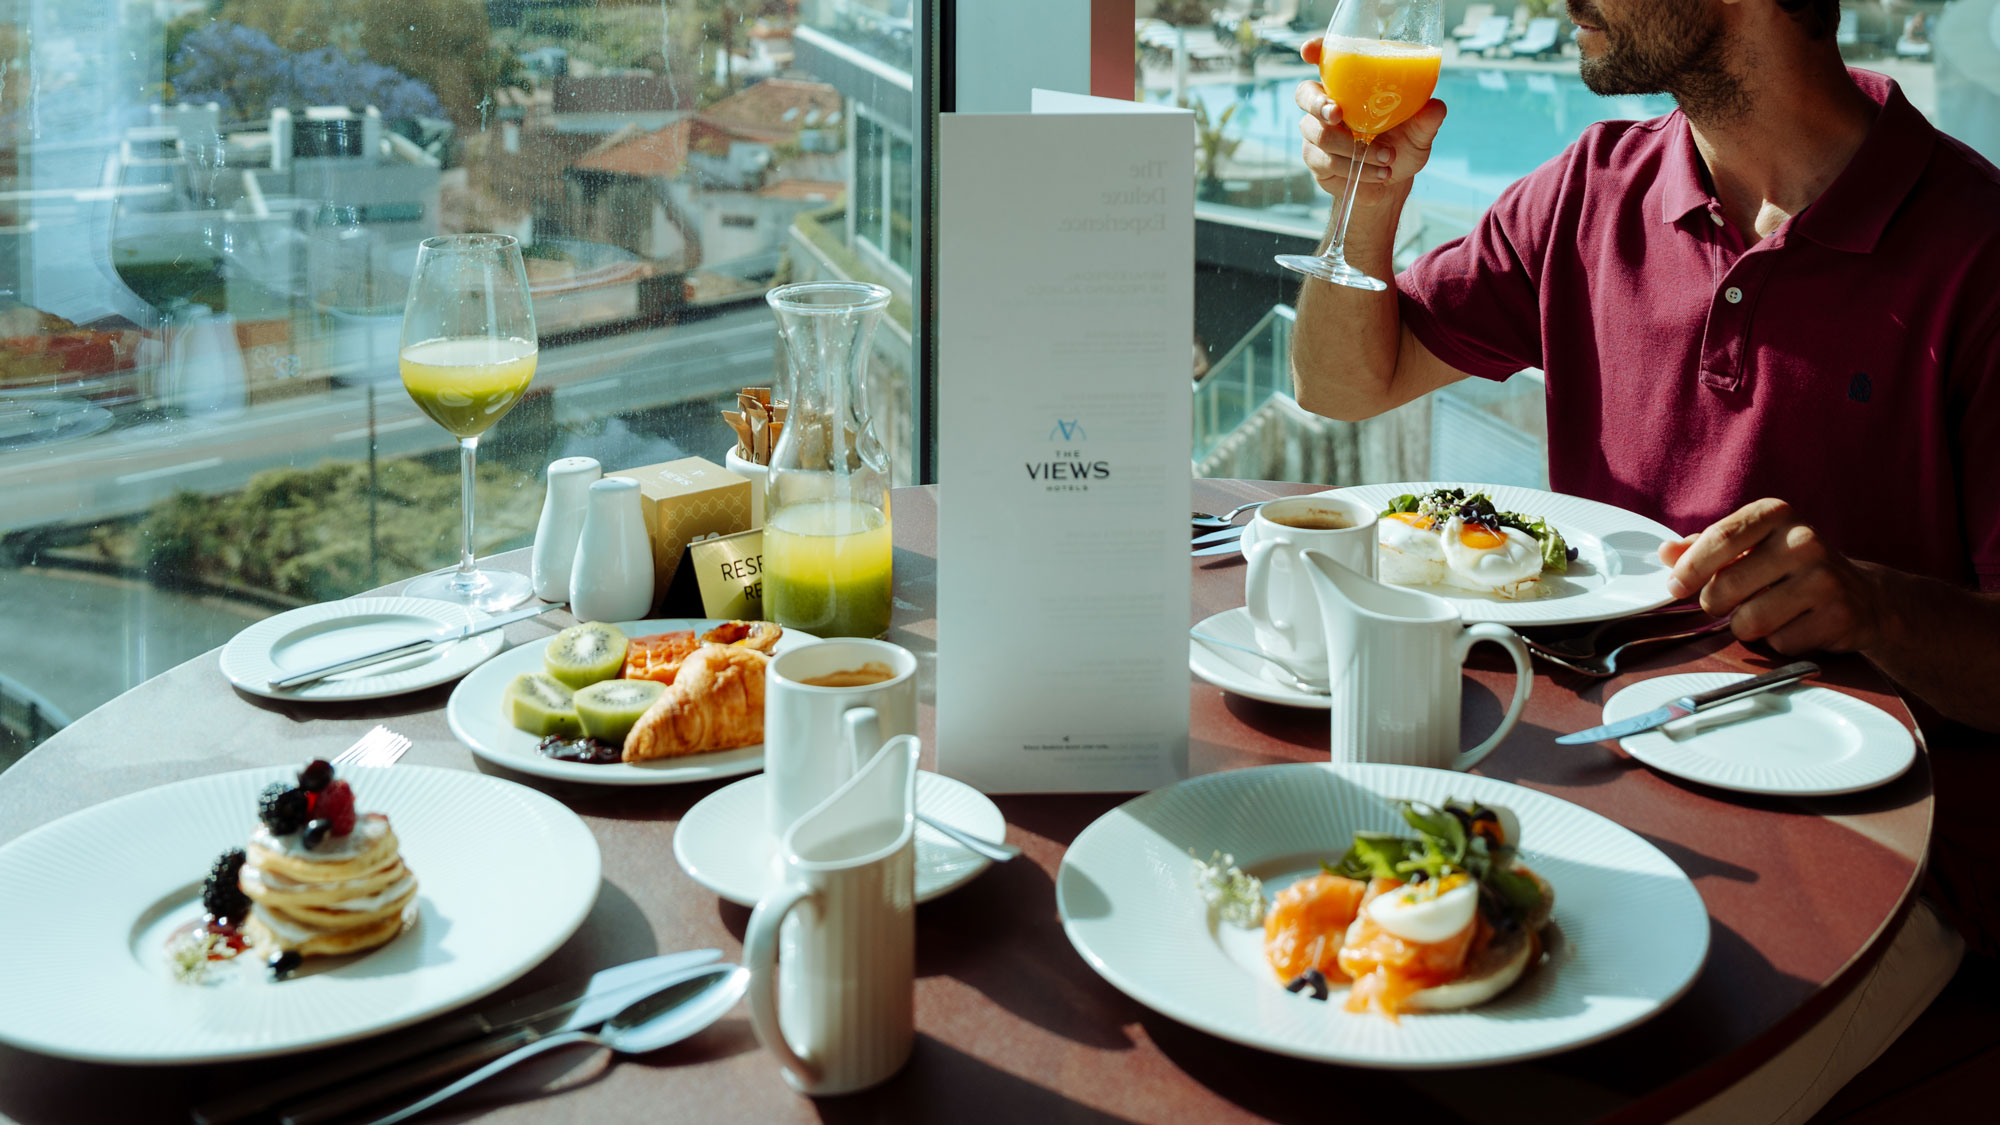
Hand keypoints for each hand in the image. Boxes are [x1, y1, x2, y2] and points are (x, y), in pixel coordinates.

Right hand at [1296, 37, 1446, 202]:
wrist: (1391, 182)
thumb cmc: (1402, 146)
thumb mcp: (1419, 133)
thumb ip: (1426, 120)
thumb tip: (1435, 107)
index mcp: (1349, 86)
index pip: (1324, 60)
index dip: (1313, 52)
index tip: (1309, 51)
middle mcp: (1328, 105)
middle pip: (1305, 95)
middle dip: (1319, 104)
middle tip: (1338, 114)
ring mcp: (1316, 133)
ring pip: (1319, 134)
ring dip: (1352, 149)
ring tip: (1386, 158)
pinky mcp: (1315, 159)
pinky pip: (1325, 161)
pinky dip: (1355, 169)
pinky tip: (1379, 173)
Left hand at [1657, 499, 1886, 653]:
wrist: (1863, 596)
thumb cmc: (1790, 568)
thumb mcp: (1749, 546)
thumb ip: (1704, 548)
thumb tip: (1665, 552)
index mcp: (1775, 514)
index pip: (1719, 539)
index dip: (1690, 569)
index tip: (1676, 587)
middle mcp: (1803, 540)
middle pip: (1726, 586)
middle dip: (1716, 604)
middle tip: (1732, 602)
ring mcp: (1825, 578)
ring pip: (1749, 621)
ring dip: (1747, 627)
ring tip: (1767, 612)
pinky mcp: (1839, 615)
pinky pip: (1779, 643)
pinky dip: (1779, 642)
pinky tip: (1797, 625)